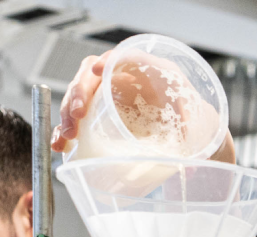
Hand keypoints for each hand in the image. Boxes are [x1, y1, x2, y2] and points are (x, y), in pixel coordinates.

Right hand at [51, 52, 235, 163]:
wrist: (186, 127)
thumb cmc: (191, 118)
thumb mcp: (195, 120)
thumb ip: (192, 130)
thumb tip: (190, 158)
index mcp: (148, 72)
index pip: (124, 58)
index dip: (109, 61)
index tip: (98, 69)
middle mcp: (124, 79)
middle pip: (91, 74)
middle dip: (79, 93)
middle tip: (77, 115)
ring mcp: (108, 95)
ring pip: (78, 94)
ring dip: (67, 114)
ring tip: (68, 136)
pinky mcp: (99, 113)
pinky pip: (76, 117)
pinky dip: (65, 129)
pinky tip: (61, 144)